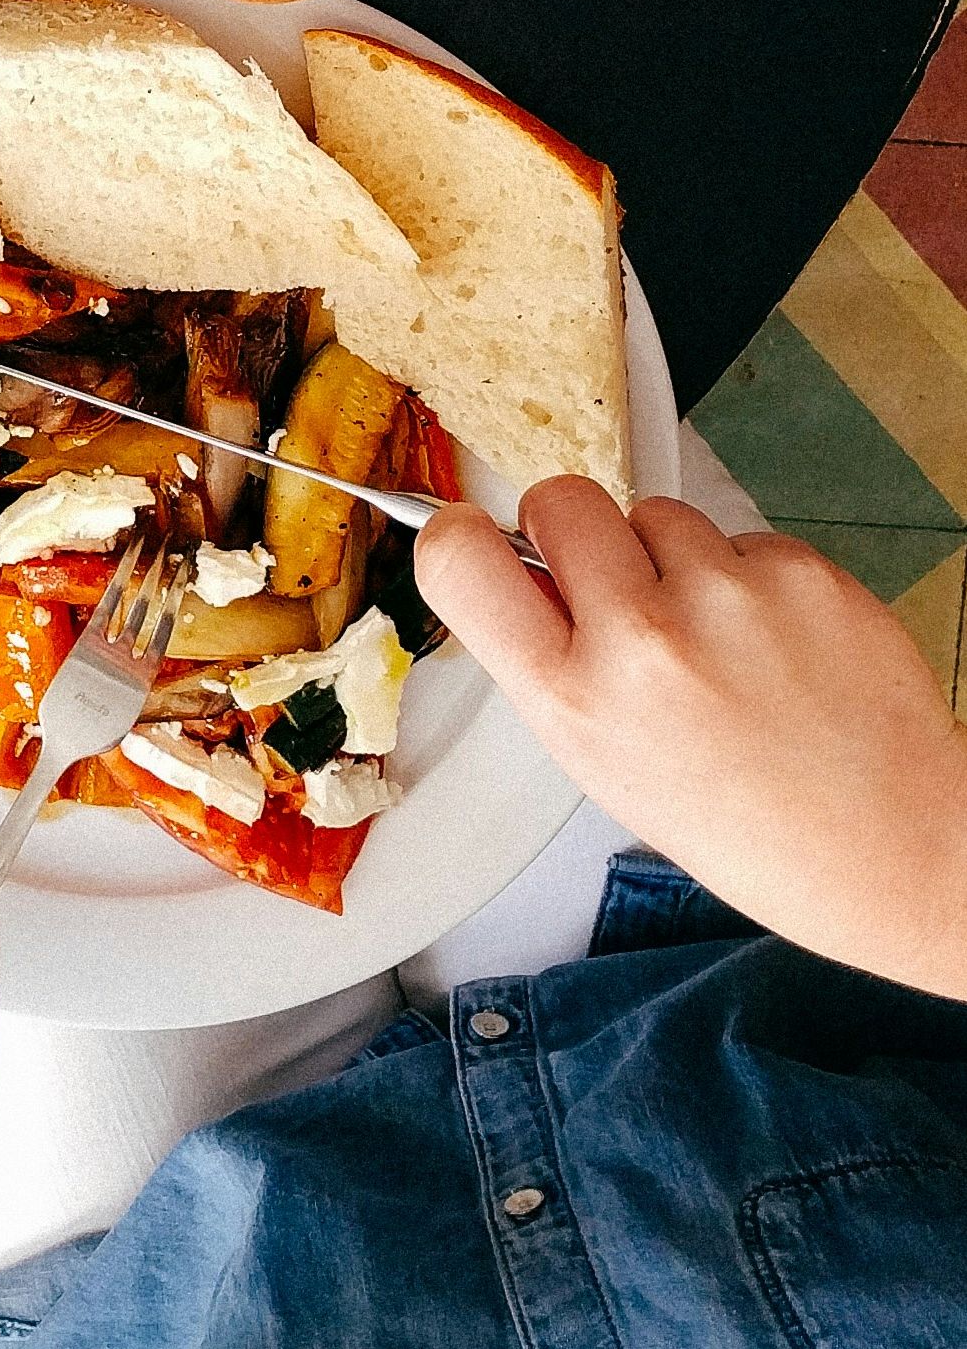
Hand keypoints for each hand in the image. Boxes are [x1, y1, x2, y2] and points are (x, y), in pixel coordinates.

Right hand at [417, 480, 966, 999]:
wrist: (891, 849)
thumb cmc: (748, 825)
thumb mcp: (604, 765)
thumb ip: (553, 664)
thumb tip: (519, 568)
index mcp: (575, 701)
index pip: (460, 560)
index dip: (456, 534)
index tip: (474, 536)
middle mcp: (643, 639)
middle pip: (560, 499)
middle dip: (576, 530)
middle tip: (614, 583)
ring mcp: (726, 595)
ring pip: (657, 514)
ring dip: (674, 558)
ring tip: (718, 639)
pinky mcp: (800, 571)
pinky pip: (740, 537)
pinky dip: (750, 576)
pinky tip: (777, 644)